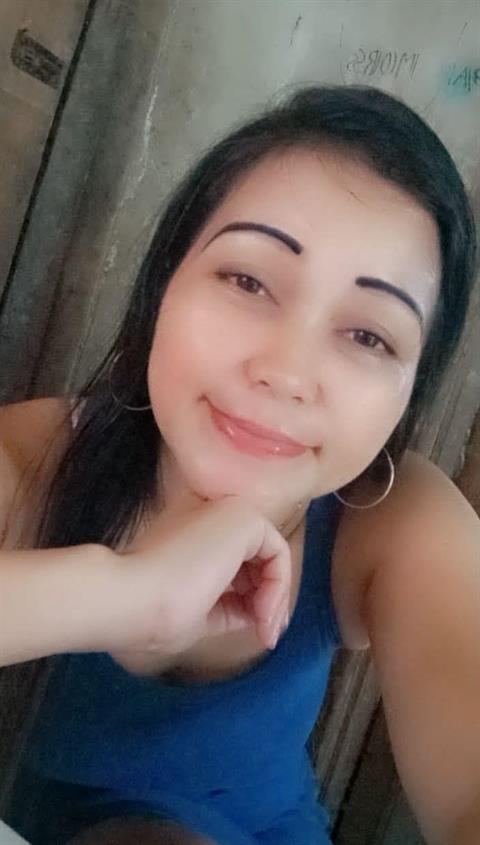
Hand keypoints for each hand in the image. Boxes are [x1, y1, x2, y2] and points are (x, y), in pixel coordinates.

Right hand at [103, 495, 291, 666]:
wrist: (130, 599)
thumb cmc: (151, 612)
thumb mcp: (197, 615)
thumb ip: (228, 607)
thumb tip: (259, 616)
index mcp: (197, 537)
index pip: (240, 568)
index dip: (255, 602)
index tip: (259, 634)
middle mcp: (214, 518)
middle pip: (260, 561)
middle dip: (271, 601)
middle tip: (267, 635)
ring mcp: (228, 513)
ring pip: (272, 557)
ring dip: (275, 598)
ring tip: (263, 629)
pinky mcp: (243, 518)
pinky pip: (278, 553)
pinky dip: (278, 586)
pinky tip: (263, 613)